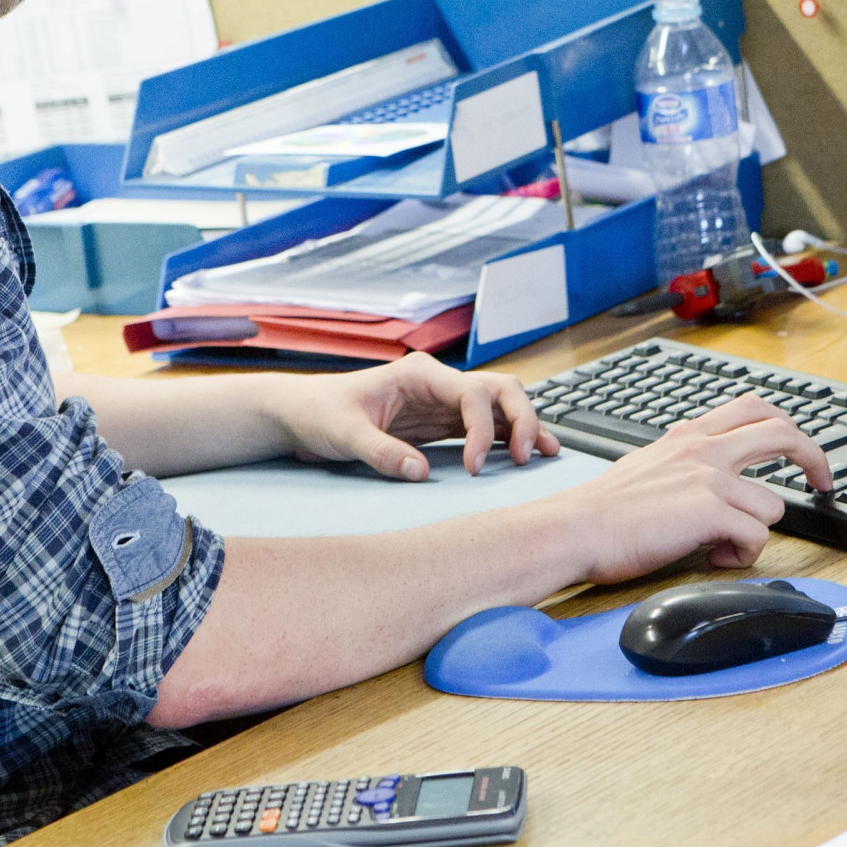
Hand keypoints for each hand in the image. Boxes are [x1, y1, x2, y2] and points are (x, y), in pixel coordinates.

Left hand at [275, 352, 557, 479]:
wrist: (301, 414)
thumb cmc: (319, 413)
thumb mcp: (343, 434)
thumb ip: (381, 452)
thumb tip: (419, 472)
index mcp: (419, 375)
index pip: (471, 393)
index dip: (483, 429)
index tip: (474, 466)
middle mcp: (439, 383)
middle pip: (500, 389)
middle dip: (522, 419)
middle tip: (527, 458)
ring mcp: (444, 402)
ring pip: (500, 405)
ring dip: (525, 425)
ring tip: (545, 454)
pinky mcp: (442, 423)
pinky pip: (487, 426)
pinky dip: (509, 438)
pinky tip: (527, 454)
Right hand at [557, 395, 832, 582]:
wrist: (576, 528)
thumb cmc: (602, 510)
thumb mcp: (648, 466)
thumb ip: (684, 464)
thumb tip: (709, 486)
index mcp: (688, 436)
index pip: (752, 408)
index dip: (787, 425)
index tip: (799, 451)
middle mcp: (703, 449)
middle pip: (782, 432)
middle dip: (813, 459)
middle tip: (822, 483)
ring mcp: (709, 478)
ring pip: (773, 505)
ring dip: (753, 532)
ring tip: (718, 545)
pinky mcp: (711, 511)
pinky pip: (756, 537)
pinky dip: (741, 555)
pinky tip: (712, 557)